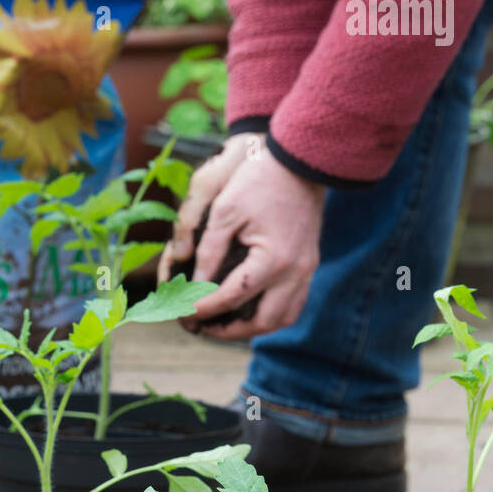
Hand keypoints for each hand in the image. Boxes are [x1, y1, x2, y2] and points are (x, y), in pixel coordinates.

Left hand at [169, 139, 325, 340]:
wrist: (301, 160)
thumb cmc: (259, 179)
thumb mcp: (225, 210)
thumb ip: (208, 251)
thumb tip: (194, 285)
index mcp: (273, 259)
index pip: (232, 297)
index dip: (204, 308)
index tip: (183, 314)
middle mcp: (294, 271)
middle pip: (263, 322)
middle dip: (231, 331)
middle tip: (204, 328)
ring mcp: (306, 270)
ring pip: (282, 318)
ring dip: (254, 328)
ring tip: (226, 324)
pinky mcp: (309, 264)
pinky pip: (293, 304)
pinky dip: (271, 314)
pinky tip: (250, 309)